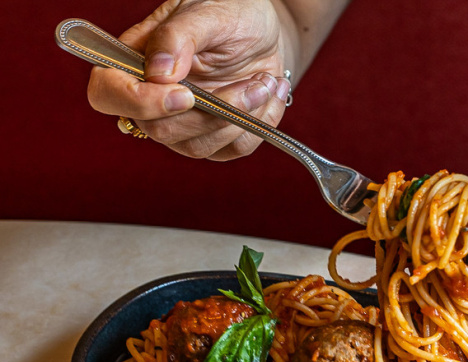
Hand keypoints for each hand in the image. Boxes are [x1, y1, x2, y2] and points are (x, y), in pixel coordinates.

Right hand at [87, 0, 292, 159]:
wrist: (267, 33)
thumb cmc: (231, 14)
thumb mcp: (207, 10)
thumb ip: (178, 36)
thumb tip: (158, 73)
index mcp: (134, 61)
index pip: (107, 95)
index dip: (139, 103)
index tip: (185, 94)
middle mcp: (153, 99)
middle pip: (160, 131)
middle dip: (212, 112)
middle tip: (252, 82)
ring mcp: (183, 124)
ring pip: (198, 146)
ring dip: (240, 118)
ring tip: (264, 82)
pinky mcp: (216, 139)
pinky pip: (232, 149)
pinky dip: (259, 125)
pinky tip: (267, 94)